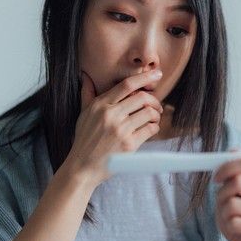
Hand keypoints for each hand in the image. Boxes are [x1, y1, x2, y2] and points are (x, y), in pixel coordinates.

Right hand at [63, 70, 164, 188]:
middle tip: (157, 105)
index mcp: (100, 105)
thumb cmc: (84, 139)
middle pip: (142, 98)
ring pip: (149, 113)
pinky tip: (150, 128)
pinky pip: (150, 129)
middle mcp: (111, 115)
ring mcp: (120, 130)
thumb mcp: (83, 114)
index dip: (145, 77)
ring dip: (156, 114)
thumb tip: (85, 75)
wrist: (83, 167)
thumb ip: (87, 94)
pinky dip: (154, 127)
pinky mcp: (129, 144)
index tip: (157, 74)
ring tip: (154, 118)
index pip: (127, 85)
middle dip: (154, 100)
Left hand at [213, 149, 240, 240]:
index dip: (227, 166)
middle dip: (222, 192)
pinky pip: (234, 222)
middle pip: (238, 181)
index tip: (216, 177)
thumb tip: (232, 150)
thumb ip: (235, 175)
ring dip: (223, 212)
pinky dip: (227, 226)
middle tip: (221, 202)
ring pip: (232, 204)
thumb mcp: (236, 195)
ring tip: (229, 219)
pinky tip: (235, 230)